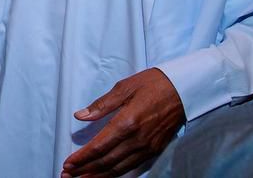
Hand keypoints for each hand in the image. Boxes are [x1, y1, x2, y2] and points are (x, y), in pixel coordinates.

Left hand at [61, 68, 184, 176]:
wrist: (185, 89)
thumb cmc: (153, 84)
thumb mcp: (124, 88)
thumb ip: (101, 105)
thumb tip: (80, 116)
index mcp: (127, 122)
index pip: (99, 147)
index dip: (81, 158)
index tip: (68, 164)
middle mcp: (137, 139)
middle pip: (106, 162)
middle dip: (85, 171)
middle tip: (67, 175)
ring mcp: (147, 147)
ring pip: (119, 168)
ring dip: (98, 176)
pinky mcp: (155, 150)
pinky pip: (132, 166)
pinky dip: (116, 174)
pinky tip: (105, 175)